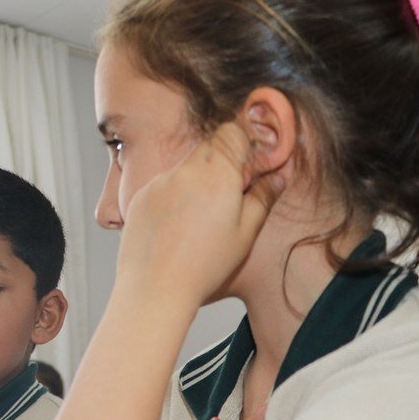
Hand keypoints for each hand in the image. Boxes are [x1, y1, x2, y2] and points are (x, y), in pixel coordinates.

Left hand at [117, 122, 280, 305]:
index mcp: (218, 174)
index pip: (232, 131)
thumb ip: (263, 197)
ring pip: (184, 167)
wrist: (154, 288)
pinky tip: (176, 227)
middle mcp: (185, 170)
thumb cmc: (204, 266)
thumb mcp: (245, 234)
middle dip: (221, 162)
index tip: (248, 164)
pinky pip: (163, 185)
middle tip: (227, 195)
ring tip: (198, 219)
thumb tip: (278, 176)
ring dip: (195, 181)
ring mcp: (159, 182)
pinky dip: (173, 196)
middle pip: (208, 146)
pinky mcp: (141, 196)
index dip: (242, 142)